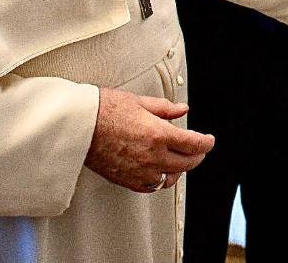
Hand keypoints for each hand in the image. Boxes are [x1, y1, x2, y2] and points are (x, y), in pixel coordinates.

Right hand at [84, 88, 214, 193]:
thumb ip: (165, 108)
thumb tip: (183, 110)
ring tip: (180, 161)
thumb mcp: (139, 101)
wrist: (78, 125)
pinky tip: (160, 172)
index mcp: (157, 134)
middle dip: (197, 156)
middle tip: (199, 150)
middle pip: (186, 163)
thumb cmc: (103, 110)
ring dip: (179, 170)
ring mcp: (139, 171)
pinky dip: (159, 180)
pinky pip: (150, 186)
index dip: (206, 143)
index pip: (193, 144)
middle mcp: (151, 156)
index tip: (209, 140)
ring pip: (170, 178)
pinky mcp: (125, 179)